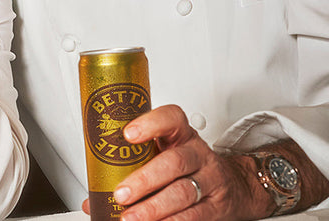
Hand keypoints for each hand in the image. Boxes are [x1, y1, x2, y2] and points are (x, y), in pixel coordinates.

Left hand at [99, 105, 267, 220]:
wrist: (234, 185)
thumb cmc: (189, 167)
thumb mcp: (166, 156)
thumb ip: (131, 171)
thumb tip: (93, 201)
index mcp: (181, 135)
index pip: (171, 118)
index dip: (150, 123)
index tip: (128, 134)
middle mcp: (196, 153)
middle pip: (173, 162)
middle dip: (144, 180)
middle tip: (120, 193)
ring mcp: (209, 179)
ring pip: (182, 192)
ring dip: (153, 208)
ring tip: (131, 218)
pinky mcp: (215, 206)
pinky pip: (193, 216)